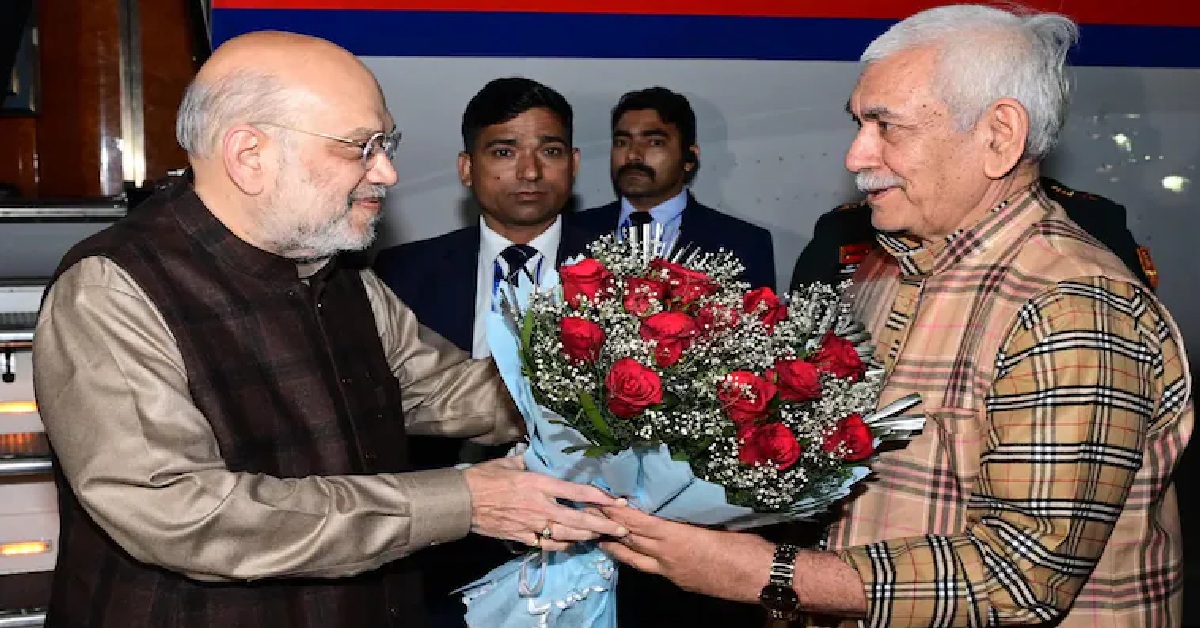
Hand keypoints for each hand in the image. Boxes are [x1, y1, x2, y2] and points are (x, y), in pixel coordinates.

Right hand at [462, 456, 628, 551]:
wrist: (462, 502)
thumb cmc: (484, 478)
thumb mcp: (510, 462)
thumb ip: (530, 461)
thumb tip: (540, 455)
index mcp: (539, 484)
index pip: (578, 493)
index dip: (601, 499)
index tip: (619, 502)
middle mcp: (540, 507)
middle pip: (579, 520)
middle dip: (604, 526)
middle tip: (622, 530)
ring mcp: (532, 526)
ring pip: (568, 536)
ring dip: (588, 537)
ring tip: (603, 536)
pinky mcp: (523, 538)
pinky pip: (550, 545)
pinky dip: (564, 545)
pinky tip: (573, 543)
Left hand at [597, 505, 772, 603]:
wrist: (763, 578)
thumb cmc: (746, 545)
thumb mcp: (716, 523)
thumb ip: (689, 516)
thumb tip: (676, 503)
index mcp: (676, 537)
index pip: (636, 522)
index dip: (615, 511)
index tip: (598, 499)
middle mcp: (667, 556)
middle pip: (629, 541)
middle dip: (606, 527)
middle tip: (587, 514)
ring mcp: (672, 572)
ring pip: (634, 559)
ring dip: (616, 546)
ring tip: (599, 536)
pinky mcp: (680, 581)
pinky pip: (651, 567)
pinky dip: (637, 557)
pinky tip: (634, 551)